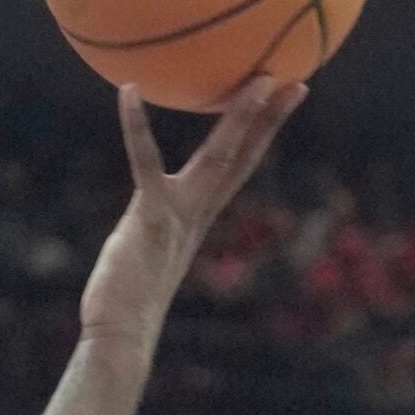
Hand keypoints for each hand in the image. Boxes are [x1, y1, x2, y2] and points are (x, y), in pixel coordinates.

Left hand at [78, 77, 304, 354]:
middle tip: (293, 80)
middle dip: (267, 118)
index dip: (262, 134)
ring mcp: (176, 214)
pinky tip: (127, 92)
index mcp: (197, 218)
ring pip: (216, 158)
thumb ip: (153, 231)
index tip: (285, 102)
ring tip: (259, 80)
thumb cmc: (126, 302)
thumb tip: (148, 225)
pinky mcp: (148, 216)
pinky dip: (136, 126)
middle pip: (240, 157)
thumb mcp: (147, 254)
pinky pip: (145, 162)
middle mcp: (195, 213)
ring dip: (238, 118)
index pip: (239, 167)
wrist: (121, 334)